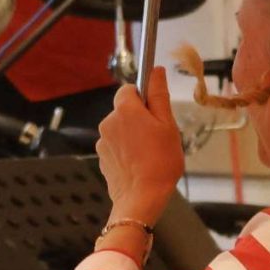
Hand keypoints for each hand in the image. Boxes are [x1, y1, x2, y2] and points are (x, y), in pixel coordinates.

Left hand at [98, 68, 183, 227]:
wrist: (141, 198)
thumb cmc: (159, 162)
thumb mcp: (167, 125)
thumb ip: (159, 95)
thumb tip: (156, 71)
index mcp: (125, 110)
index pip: (129, 89)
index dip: (144, 97)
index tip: (156, 111)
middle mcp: (109, 122)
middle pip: (125, 110)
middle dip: (140, 118)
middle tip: (158, 135)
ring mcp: (103, 141)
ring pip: (121, 128)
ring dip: (133, 135)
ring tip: (150, 153)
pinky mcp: (102, 157)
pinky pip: (116, 145)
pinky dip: (126, 150)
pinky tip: (139, 163)